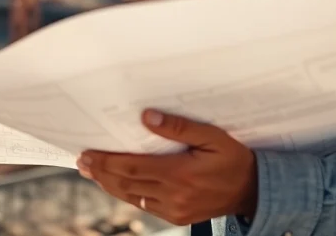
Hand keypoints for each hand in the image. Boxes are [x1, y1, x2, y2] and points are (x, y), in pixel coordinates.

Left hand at [76, 109, 257, 225]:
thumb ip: (180, 127)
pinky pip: (145, 206)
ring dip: (109, 185)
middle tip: (82, 161)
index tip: (88, 153)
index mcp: (179, 173)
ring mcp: (174, 210)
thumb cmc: (233, 158)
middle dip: (101, 172)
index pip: (132, 168)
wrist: (253, 190)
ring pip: (132, 197)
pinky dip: (128, 195)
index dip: (107, 162)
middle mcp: (173, 195)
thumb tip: (148, 118)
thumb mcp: (212, 136)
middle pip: (126, 184)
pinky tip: (118, 185)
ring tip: (92, 172)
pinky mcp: (177, 218)